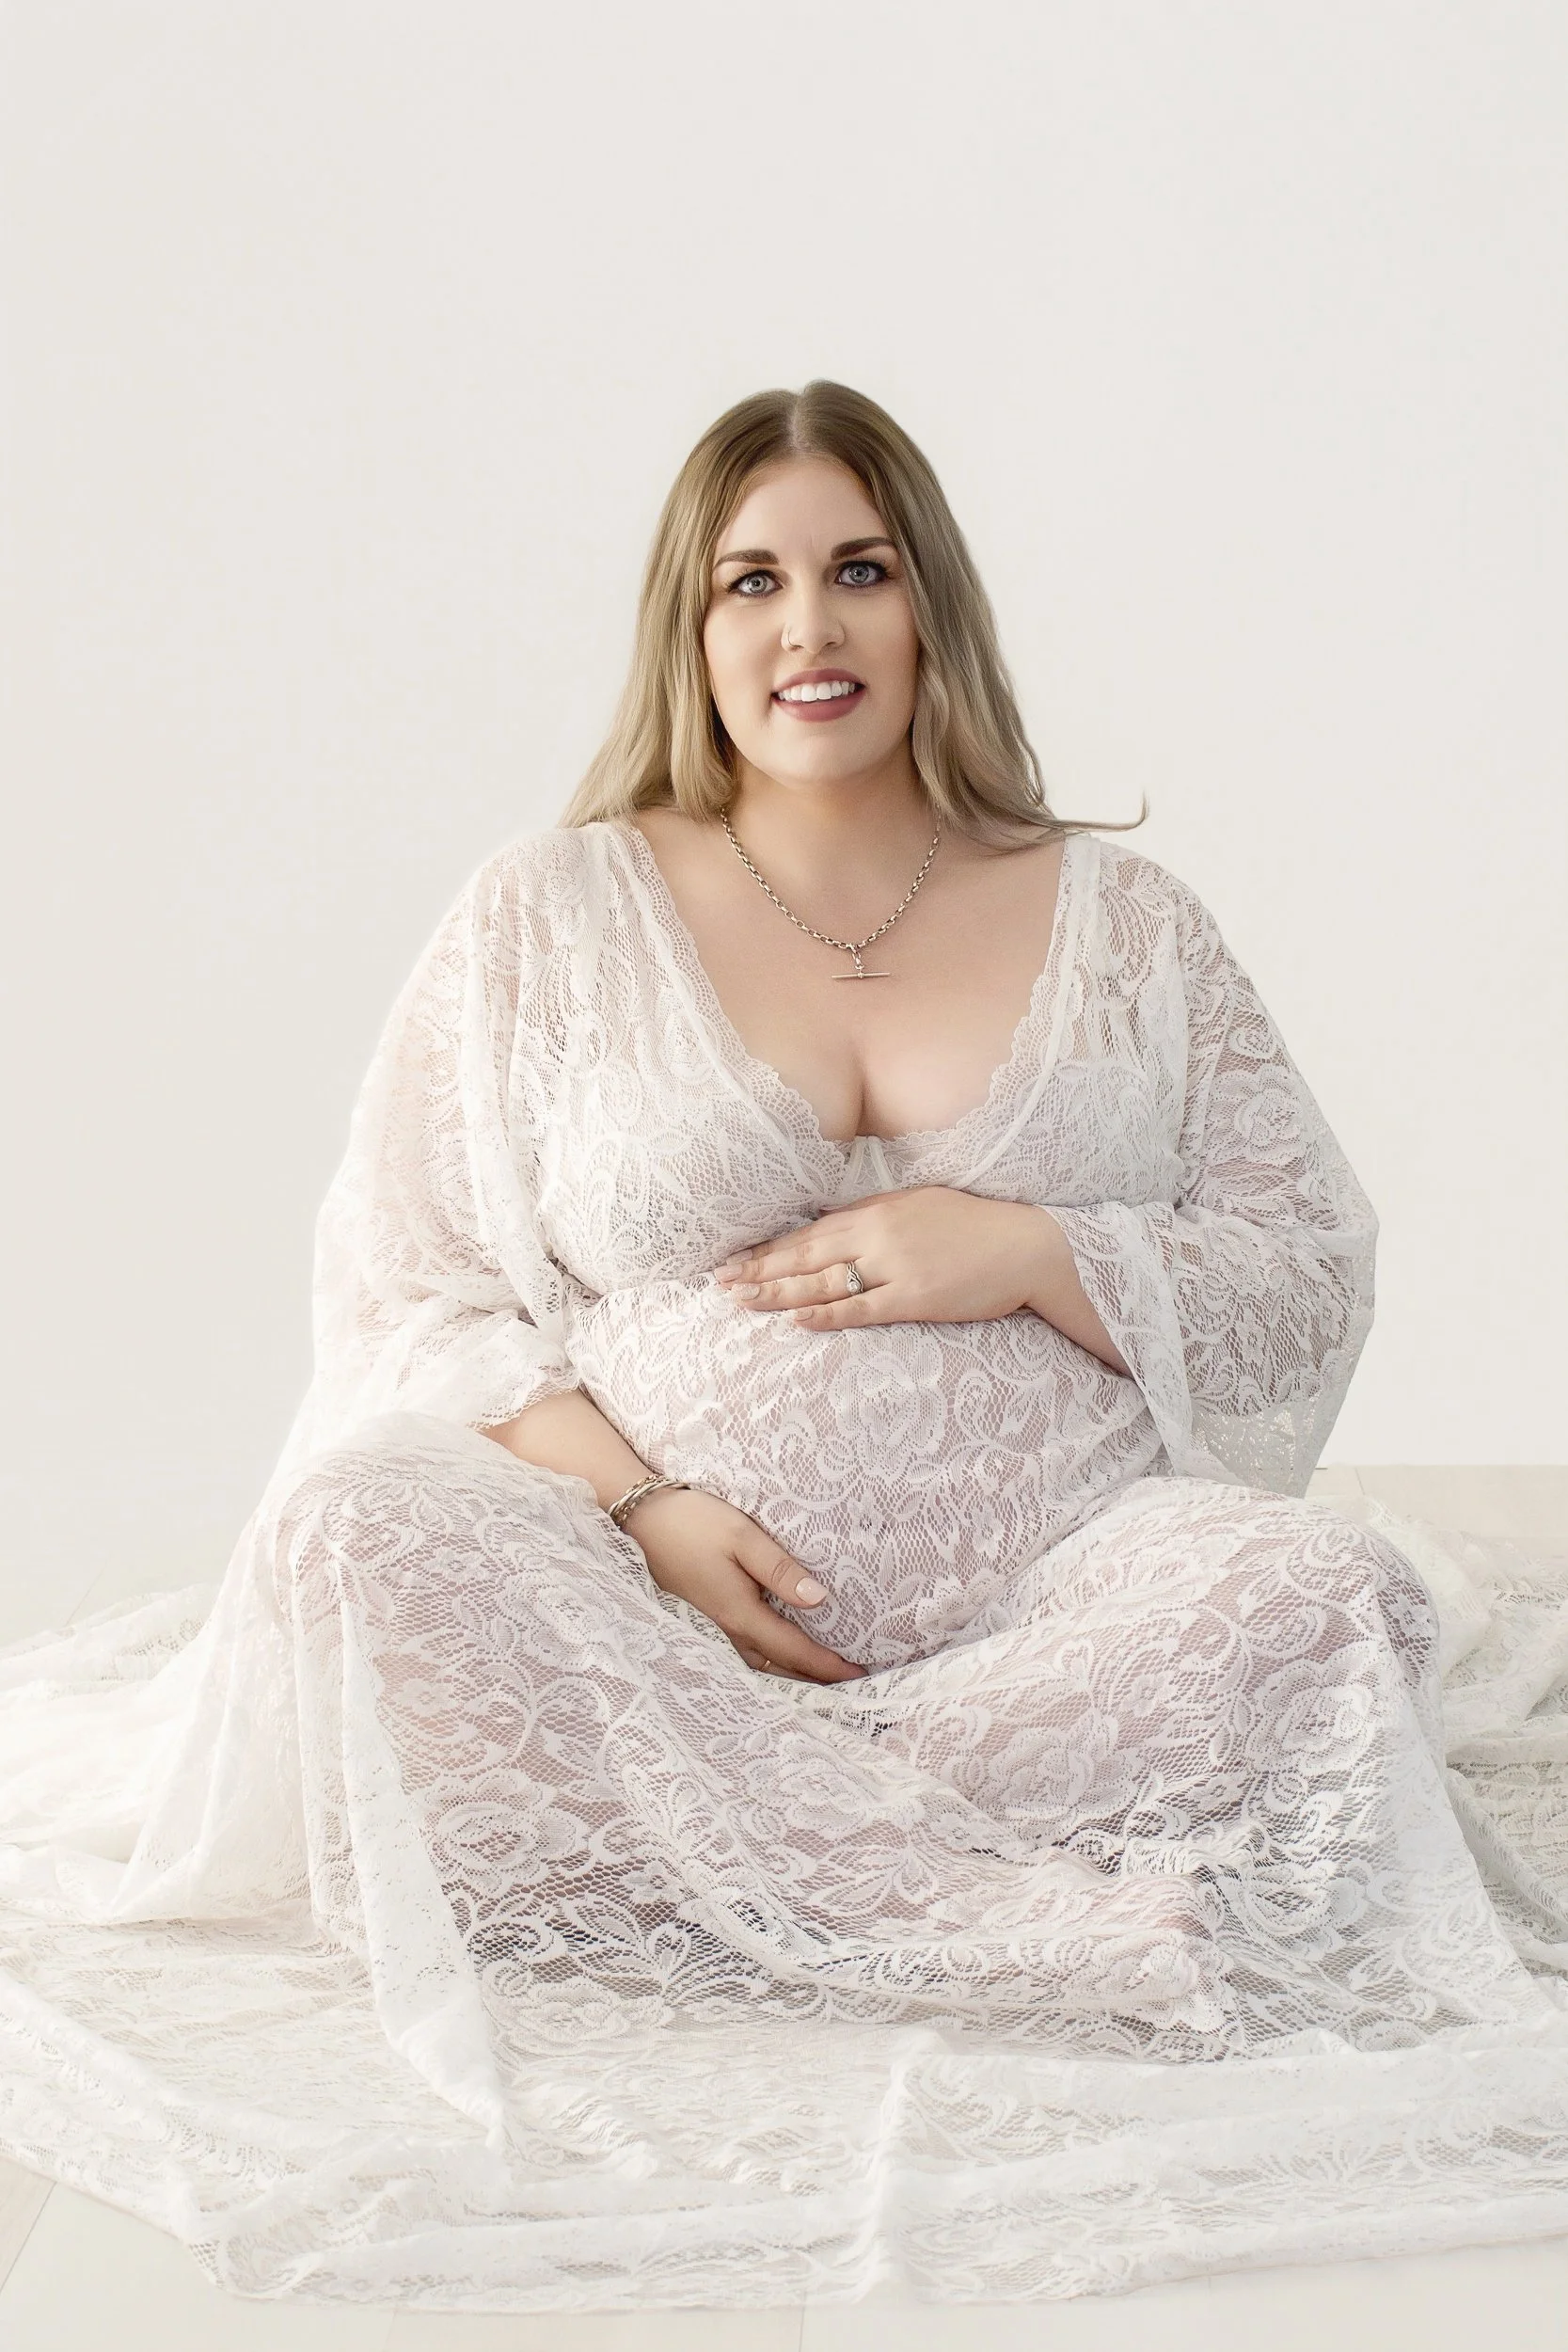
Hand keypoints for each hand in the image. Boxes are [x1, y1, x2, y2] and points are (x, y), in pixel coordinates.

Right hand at [621, 1486, 865, 1683]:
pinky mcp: (702, 1618)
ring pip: (758, 1663)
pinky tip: (777, 1653)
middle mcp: (725, 1630)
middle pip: (777, 1667)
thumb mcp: (743, 1536)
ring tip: (819, 1674)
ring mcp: (710, 1628)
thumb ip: (780, 1570)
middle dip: (813, 1678)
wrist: (640, 1519)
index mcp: (739, 1614)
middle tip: (849, 1683)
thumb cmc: (693, 1522)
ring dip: (789, 1673)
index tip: (860, 1674)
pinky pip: (742, 1652)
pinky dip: (768, 1660)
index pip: (793, 1651)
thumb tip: (819, 1600)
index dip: (827, 1665)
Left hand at [714, 1185, 1129, 1369]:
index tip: (735, 1258)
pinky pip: (862, 1307)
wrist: (1026, 1245)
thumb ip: (876, 1218)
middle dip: (760, 1270)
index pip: (810, 1231)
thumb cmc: (974, 1226)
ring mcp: (896, 1265)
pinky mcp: (915, 1296)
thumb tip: (835, 1229)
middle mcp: (879, 1233)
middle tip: (719, 1284)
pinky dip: (827, 1313)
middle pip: (806, 1254)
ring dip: (779, 1292)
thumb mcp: (918, 1207)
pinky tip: (796, 1319)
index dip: (770, 1247)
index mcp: (878, 1209)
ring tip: (741, 1302)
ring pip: (824, 1280)